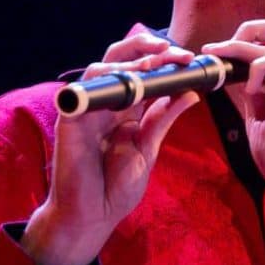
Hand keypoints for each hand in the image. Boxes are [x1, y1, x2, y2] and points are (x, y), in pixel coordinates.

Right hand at [21, 33, 199, 264]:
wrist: (93, 216)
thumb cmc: (117, 186)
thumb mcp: (148, 149)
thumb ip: (164, 119)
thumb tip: (192, 93)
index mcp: (128, 109)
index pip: (143, 70)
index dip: (163, 59)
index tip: (189, 59)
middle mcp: (108, 103)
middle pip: (122, 58)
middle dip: (147, 47)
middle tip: (175, 52)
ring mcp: (89, 109)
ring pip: (103, 67)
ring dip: (131, 61)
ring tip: (155, 64)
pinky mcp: (71, 119)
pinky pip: (84, 89)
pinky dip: (106, 80)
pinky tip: (128, 82)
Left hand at [203, 18, 264, 238]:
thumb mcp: (258, 125)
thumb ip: (251, 100)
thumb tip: (234, 79)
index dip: (236, 45)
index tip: (211, 53)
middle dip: (247, 30)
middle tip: (222, 48)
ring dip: (251, 38)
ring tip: (230, 54)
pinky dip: (260, 66)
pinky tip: (252, 88)